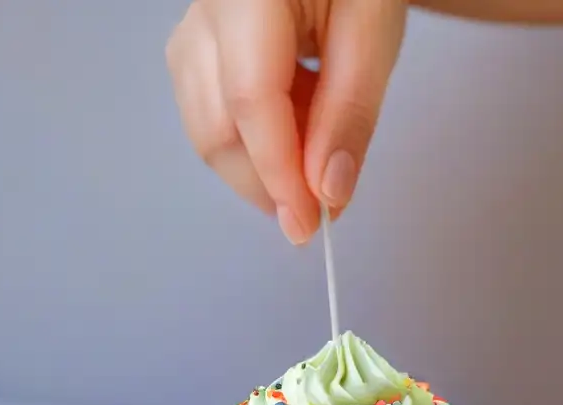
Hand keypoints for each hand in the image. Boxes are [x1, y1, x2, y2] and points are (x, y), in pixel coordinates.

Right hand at [166, 0, 407, 244]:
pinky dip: (254, 143)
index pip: (250, 101)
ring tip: (314, 152)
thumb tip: (327, 193)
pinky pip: (210, 117)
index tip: (309, 225)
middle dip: (267, 183)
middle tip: (319, 209)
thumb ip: (349, 115)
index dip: (279, 173)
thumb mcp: (373, 34)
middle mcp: (203, 10)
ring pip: (206, 131)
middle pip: (217, 127)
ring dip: (261, 166)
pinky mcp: (192, 50)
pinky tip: (295, 128)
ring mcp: (189, 31)